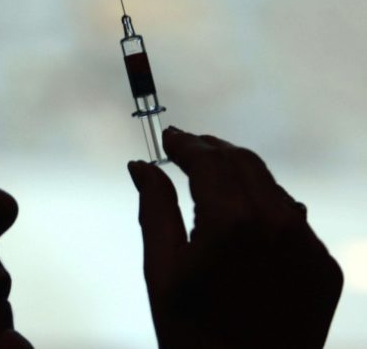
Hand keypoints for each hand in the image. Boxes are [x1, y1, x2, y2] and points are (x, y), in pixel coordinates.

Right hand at [128, 127, 342, 348]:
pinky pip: (292, 218)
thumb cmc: (189, 332)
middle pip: (243, 163)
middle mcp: (278, 224)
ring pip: (271, 186)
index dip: (186, 144)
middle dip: (212, 149)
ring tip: (211, 172)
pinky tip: (244, 210)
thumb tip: (140, 165)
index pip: (208, 162)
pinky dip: (265, 204)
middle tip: (187, 145)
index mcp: (231, 223)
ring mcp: (307, 245)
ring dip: (238, 172)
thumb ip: (154, 209)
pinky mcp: (325, 265)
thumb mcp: (161, 271)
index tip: (169, 136)